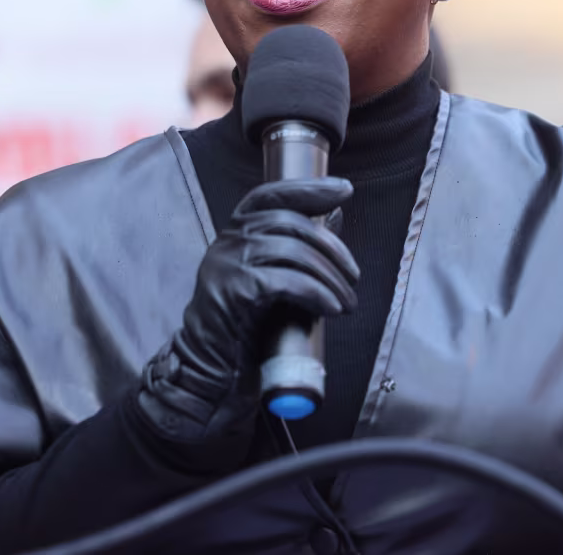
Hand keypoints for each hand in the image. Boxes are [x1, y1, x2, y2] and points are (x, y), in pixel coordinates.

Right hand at [136, 177, 357, 467]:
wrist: (208, 373)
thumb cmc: (244, 329)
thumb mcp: (272, 282)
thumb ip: (295, 252)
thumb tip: (333, 219)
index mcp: (236, 234)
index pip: (271, 195)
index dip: (309, 188)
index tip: (344, 189)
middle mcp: (227, 242)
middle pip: (290, 223)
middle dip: (332, 248)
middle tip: (354, 278)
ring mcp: (225, 265)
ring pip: (292, 251)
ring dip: (330, 277)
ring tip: (347, 303)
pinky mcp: (231, 293)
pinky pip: (284, 281)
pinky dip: (316, 293)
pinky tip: (331, 309)